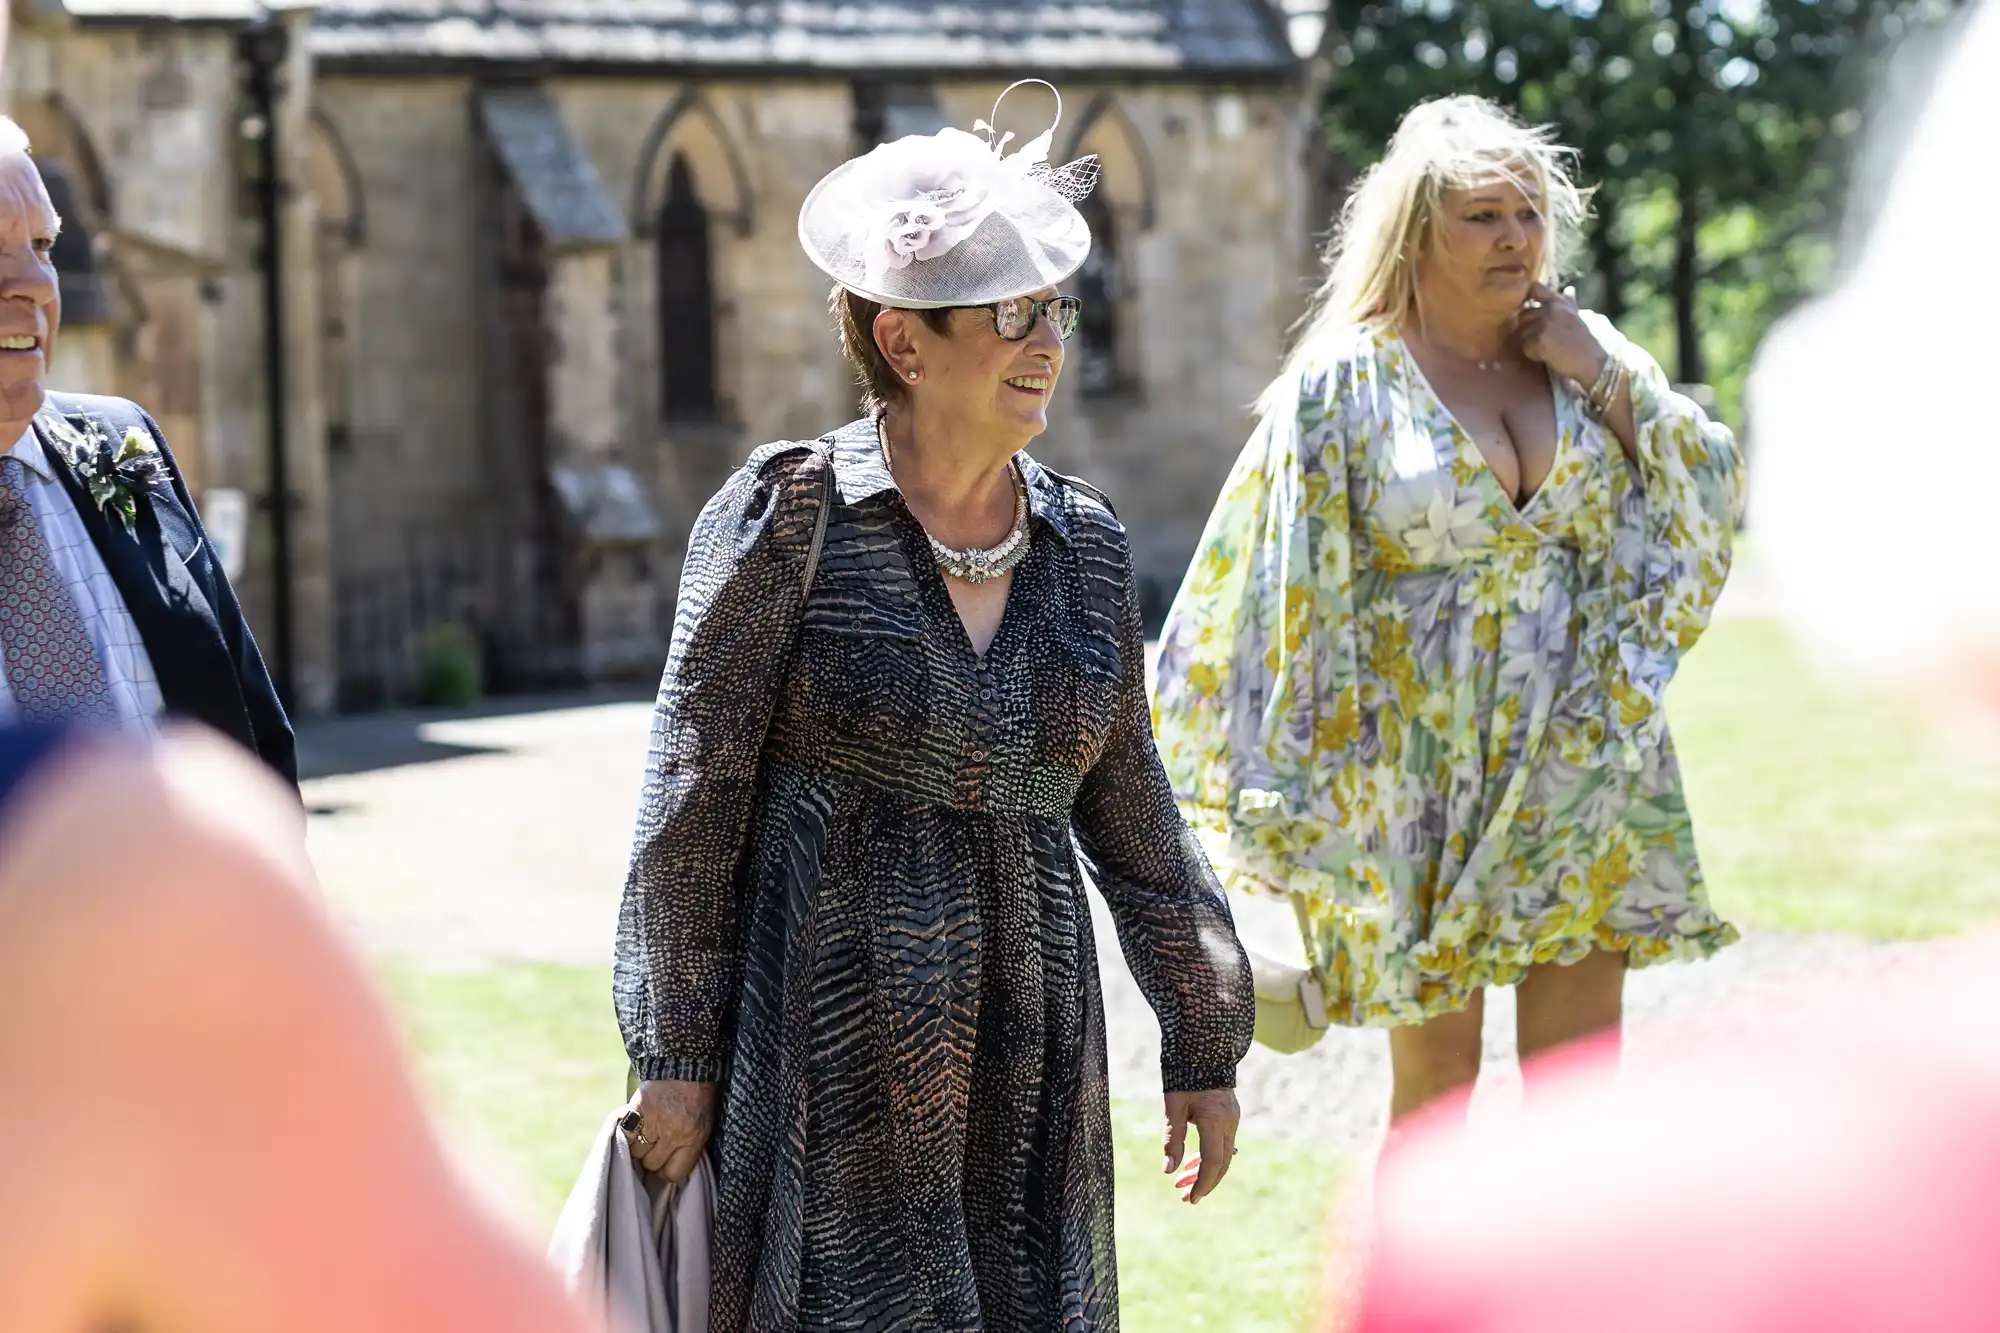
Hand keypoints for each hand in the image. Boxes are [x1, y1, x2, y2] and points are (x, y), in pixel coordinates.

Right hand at [625, 1079, 716, 1182]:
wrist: (688, 1062)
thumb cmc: (698, 1095)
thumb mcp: (703, 1123)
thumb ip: (688, 1147)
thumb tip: (668, 1171)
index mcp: (694, 1137)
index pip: (674, 1173)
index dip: (667, 1172)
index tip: (665, 1166)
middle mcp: (674, 1132)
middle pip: (652, 1164)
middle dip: (652, 1158)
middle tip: (655, 1145)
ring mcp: (654, 1120)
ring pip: (636, 1152)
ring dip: (638, 1146)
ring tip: (646, 1132)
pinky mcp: (637, 1109)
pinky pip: (625, 1136)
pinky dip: (626, 1135)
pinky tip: (634, 1128)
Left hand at [1163, 1088, 1239, 1204]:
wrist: (1203, 1051)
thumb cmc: (1183, 1077)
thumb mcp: (1173, 1107)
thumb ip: (1172, 1139)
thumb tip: (1168, 1171)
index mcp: (1215, 1121)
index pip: (1213, 1163)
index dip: (1203, 1184)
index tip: (1191, 1199)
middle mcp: (1229, 1123)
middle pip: (1221, 1164)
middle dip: (1204, 1183)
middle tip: (1186, 1198)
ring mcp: (1233, 1119)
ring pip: (1223, 1155)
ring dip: (1205, 1171)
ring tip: (1182, 1182)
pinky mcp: (1230, 1116)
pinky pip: (1223, 1144)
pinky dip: (1209, 1156)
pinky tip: (1192, 1162)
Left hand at [1513, 282, 1607, 386]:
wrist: (1592, 361)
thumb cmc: (1584, 340)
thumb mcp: (1576, 316)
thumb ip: (1568, 302)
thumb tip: (1569, 289)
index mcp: (1558, 302)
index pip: (1535, 288)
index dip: (1528, 296)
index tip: (1529, 305)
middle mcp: (1549, 310)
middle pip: (1524, 315)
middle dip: (1529, 327)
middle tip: (1546, 338)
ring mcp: (1543, 325)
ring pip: (1523, 333)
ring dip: (1531, 342)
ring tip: (1549, 347)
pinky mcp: (1538, 341)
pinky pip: (1526, 348)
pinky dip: (1534, 354)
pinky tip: (1548, 356)